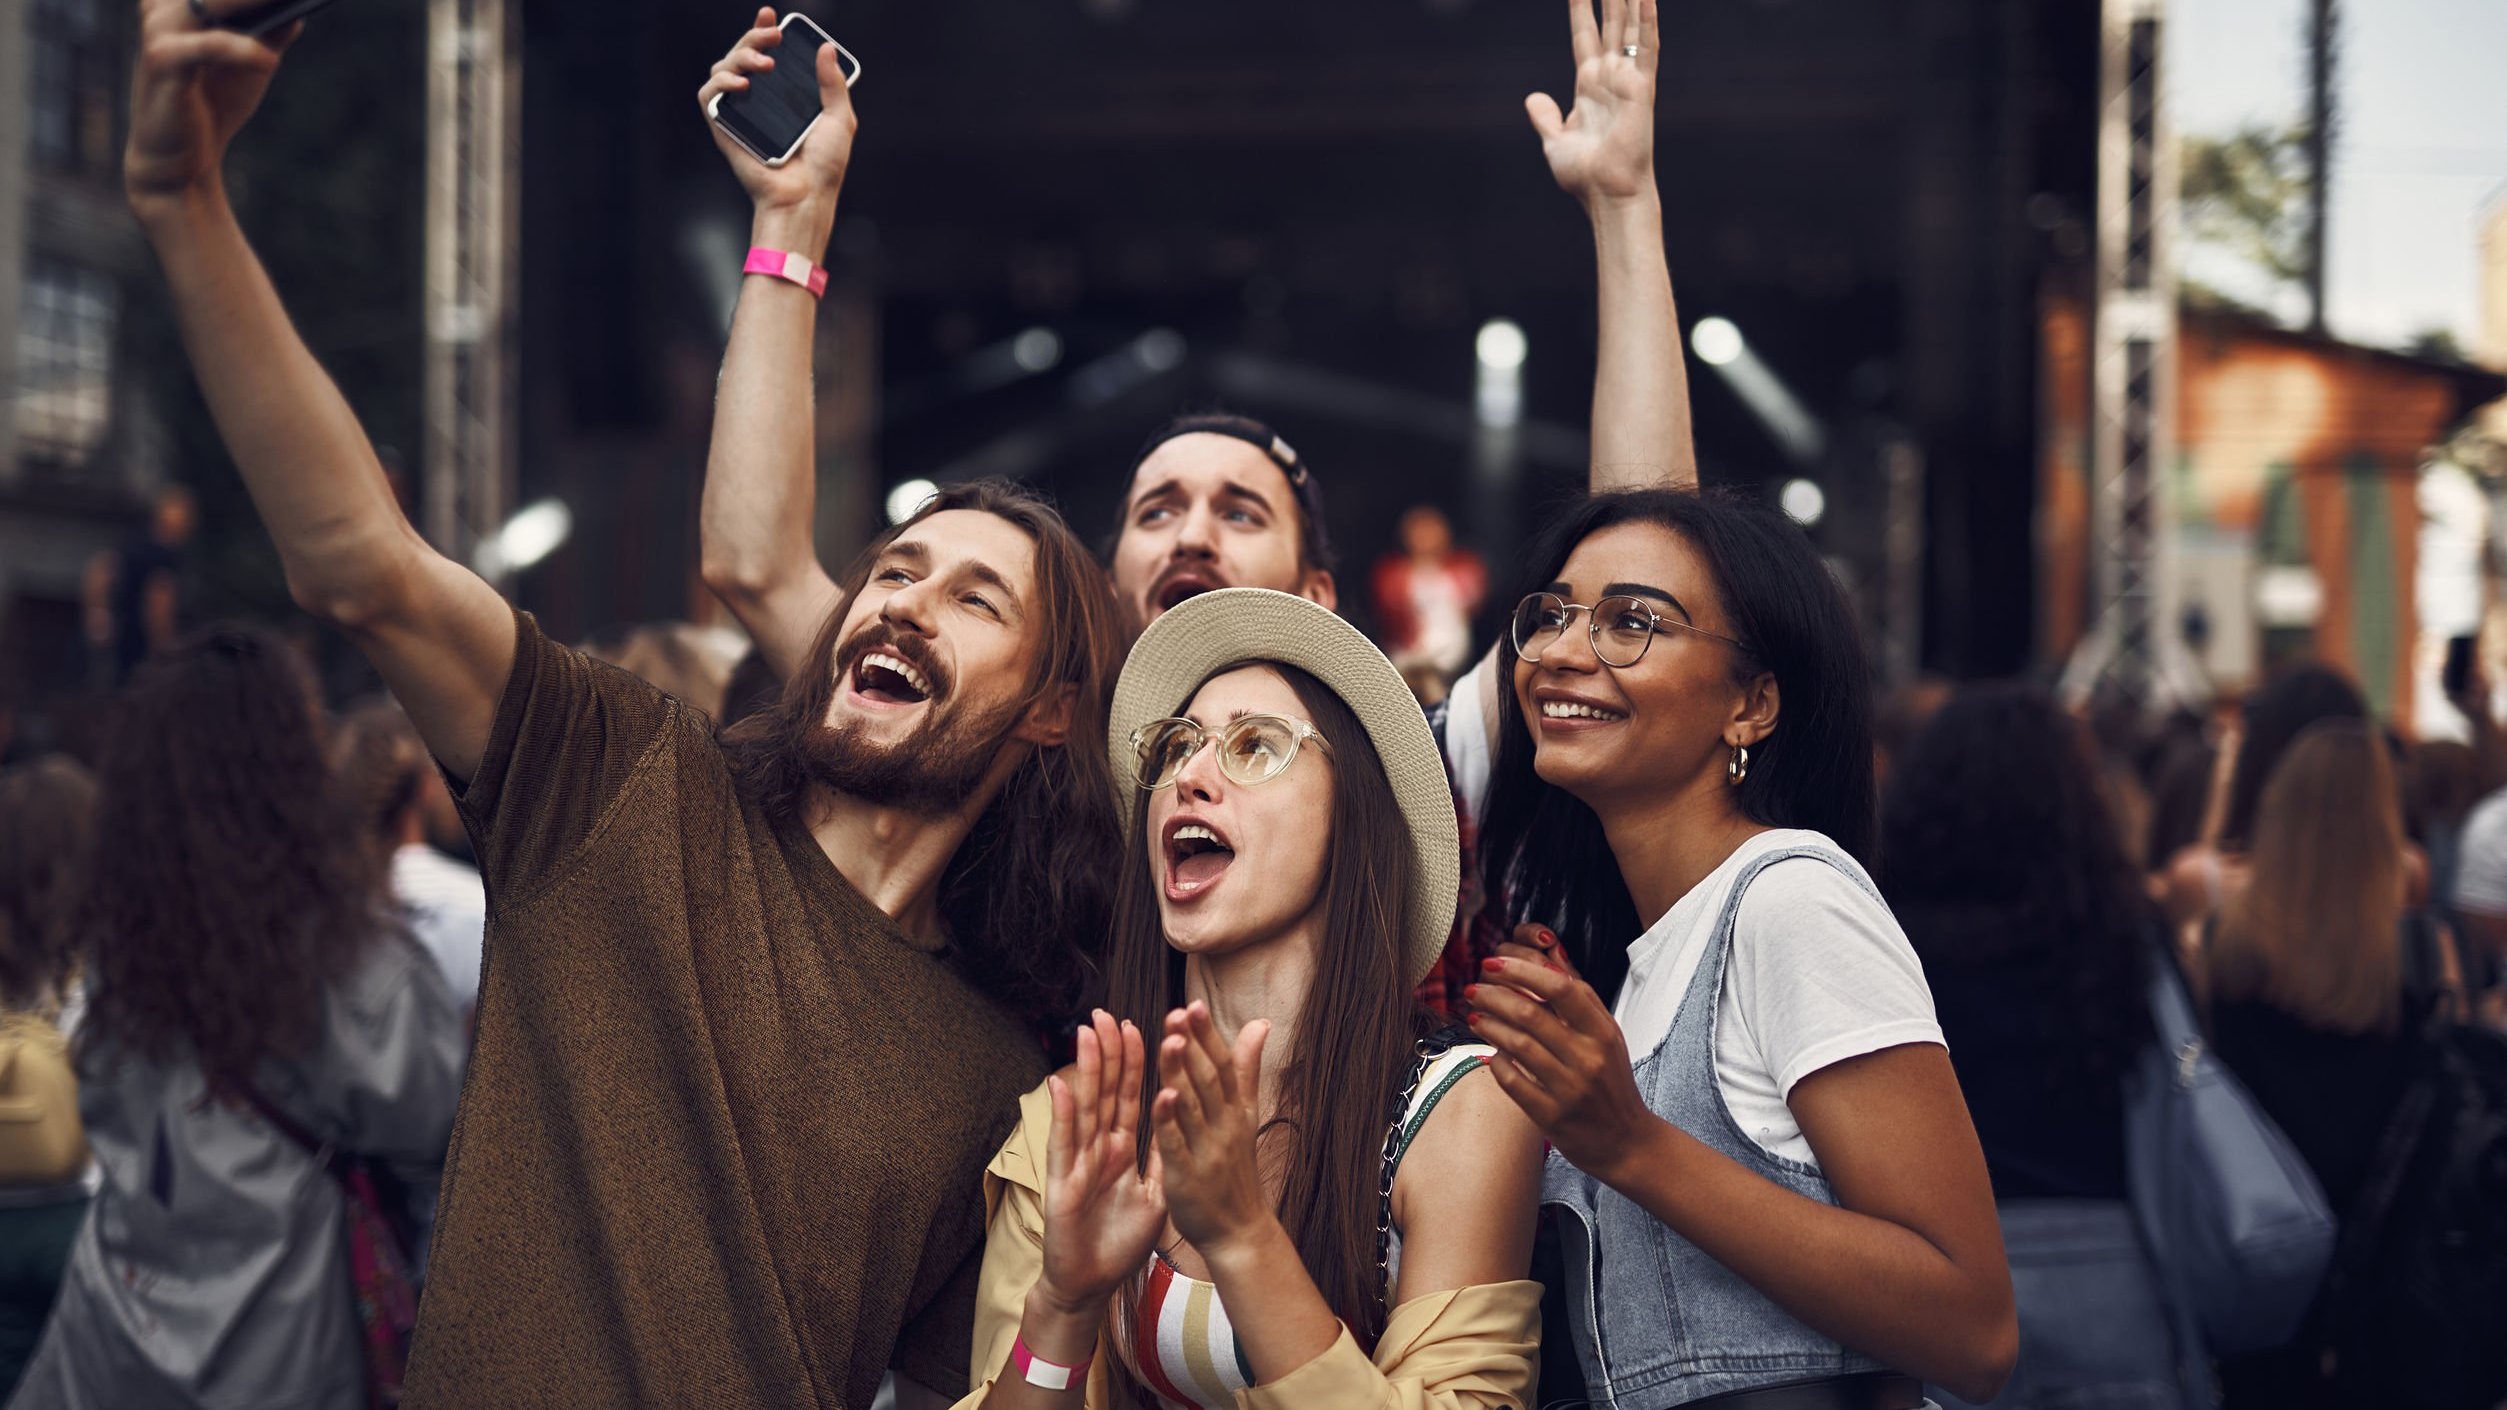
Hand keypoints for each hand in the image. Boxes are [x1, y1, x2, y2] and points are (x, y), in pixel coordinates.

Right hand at [125, 0, 298, 215]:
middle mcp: (165, 8)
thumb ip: (270, 31)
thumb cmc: (215, 105)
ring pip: (210, 2)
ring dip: (250, 0)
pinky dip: (242, 49)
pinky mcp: (162, 61)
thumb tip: (298, 8)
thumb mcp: (251, 63)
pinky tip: (268, 61)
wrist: (182, 160)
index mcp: (182, 4)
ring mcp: (159, 31)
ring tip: (285, 3)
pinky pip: (208, 45)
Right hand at [698, 8, 857, 224]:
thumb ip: (833, 84)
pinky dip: (720, 81)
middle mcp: (758, 101)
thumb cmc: (824, 167)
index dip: (763, 31)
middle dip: (754, 37)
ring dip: (740, 55)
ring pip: (722, 67)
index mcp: (782, 97)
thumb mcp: (840, 119)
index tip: (772, 16)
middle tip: (773, 35)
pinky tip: (742, 84)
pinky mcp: (722, 127)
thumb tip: (826, 48)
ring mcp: (738, 112)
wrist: (805, 197)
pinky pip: (708, 94)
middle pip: (742, 54)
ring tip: (764, 65)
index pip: (767, 55)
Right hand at [1035, 1011, 1168, 1313]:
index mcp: (1122, 1148)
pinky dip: (1062, 1115)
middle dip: (1108, 1052)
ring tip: (1087, 1033)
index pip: (1131, 1096)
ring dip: (1085, 1070)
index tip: (1141, 1024)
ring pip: (1084, 1107)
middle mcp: (1099, 1148)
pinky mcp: (1062, 1184)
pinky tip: (1060, 1085)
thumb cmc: (1119, 1240)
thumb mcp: (1155, 1193)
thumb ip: (1164, 1156)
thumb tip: (1183, 1121)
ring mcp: (1079, 1162)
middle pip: (1106, 1092)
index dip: (1136, 1062)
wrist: (1092, 1284)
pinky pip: (1064, 1145)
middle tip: (1107, 1013)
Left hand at [1152, 1003, 1273, 1257]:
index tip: (1194, 1004)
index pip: (1223, 1065)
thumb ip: (1245, 1069)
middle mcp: (1224, 1126)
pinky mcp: (1187, 1177)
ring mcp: (1207, 1151)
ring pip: (1192, 1106)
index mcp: (1236, 1110)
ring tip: (1170, 1041)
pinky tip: (1162, 1096)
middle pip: (1208, 1080)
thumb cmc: (1236, 1170)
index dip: (1209, 1035)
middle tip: (1179, 1013)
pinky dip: (1171, 1120)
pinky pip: (1178, 1144)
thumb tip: (1260, 1023)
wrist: (1239, 1230)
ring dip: (1182, 1073)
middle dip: (1194, 1045)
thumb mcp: (1246, 1115)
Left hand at [1467, 944, 1656, 1184]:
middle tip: (1473, 990)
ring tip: (1474, 1016)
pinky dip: (1497, 1063)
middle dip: (1493, 996)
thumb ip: (1581, 1002)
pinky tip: (1491, 1053)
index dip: (1521, 970)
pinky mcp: (1552, 1116)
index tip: (1494, 962)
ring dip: (1488, 1025)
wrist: (1626, 1141)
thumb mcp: (1608, 1038)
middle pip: (1530, 1014)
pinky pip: (1512, 1081)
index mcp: (1603, 1032)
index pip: (1560, 988)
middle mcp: (1589, 1058)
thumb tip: (1549, 961)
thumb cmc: (1611, 1083)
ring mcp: (1570, 1089)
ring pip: (1516, 1045)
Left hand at [1526, 0, 1659, 209]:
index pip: (1584, 37)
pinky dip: (1648, 21)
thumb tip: (1532, 99)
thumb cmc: (1584, 175)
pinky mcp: (1642, 87)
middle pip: (1609, 25)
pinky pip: (1648, 48)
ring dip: (1629, 1)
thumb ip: (1545, 117)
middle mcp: (1610, 78)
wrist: (1605, 193)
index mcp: (1589, 86)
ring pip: (1630, 29)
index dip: (1580, 11)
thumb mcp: (1555, 141)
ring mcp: (1628, 80)